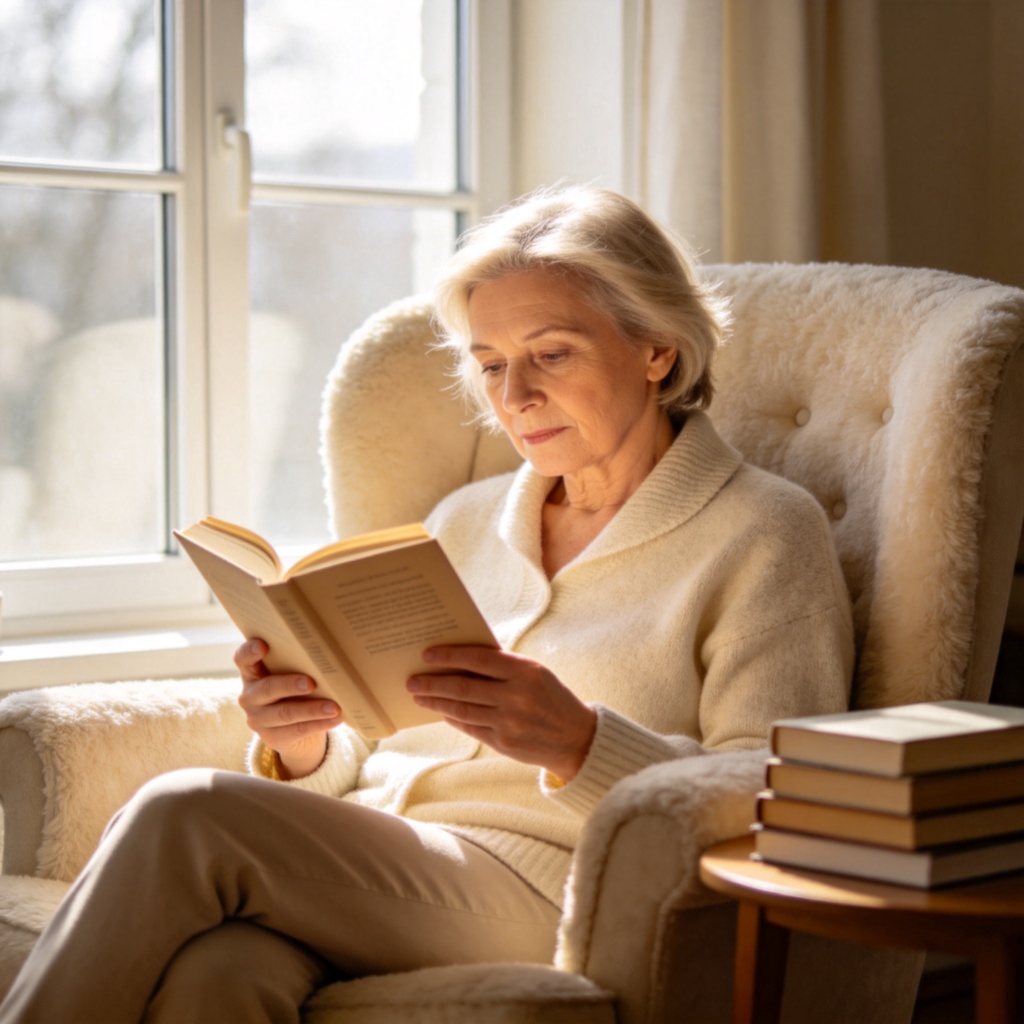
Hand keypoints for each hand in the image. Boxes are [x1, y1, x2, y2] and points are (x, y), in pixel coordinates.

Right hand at [234, 639, 341, 779]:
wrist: (291, 729)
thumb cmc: (293, 690)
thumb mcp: (289, 675)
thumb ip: (297, 665)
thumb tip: (328, 657)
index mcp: (252, 673)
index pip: (242, 659)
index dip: (249, 651)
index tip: (263, 645)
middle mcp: (250, 696)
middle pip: (267, 688)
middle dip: (290, 685)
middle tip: (312, 683)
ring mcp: (258, 719)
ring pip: (285, 713)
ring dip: (312, 709)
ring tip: (335, 707)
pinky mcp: (271, 738)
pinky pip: (298, 730)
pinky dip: (320, 723)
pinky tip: (336, 718)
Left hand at [407, 646, 596, 781]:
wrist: (576, 737)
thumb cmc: (550, 697)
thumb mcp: (534, 673)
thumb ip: (502, 666)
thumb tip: (459, 659)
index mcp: (524, 671)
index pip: (478, 659)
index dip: (450, 656)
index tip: (427, 655)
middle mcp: (516, 696)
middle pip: (463, 687)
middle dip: (433, 683)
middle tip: (412, 680)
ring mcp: (508, 721)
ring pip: (461, 709)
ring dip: (436, 702)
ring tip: (419, 696)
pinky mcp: (503, 742)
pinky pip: (469, 727)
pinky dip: (453, 718)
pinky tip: (441, 711)